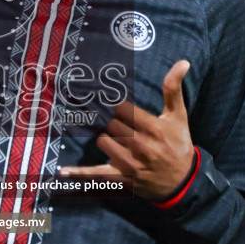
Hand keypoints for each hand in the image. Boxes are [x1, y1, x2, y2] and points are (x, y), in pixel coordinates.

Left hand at [60, 60, 194, 201]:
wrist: (182, 181)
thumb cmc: (179, 144)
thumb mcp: (178, 116)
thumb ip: (174, 89)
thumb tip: (183, 62)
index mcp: (154, 129)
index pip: (123, 110)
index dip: (125, 112)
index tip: (132, 117)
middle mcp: (141, 147)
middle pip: (112, 125)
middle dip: (119, 126)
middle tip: (130, 133)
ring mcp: (130, 164)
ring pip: (103, 141)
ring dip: (109, 141)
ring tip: (123, 145)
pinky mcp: (121, 178)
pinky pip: (96, 174)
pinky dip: (79, 174)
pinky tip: (62, 172)